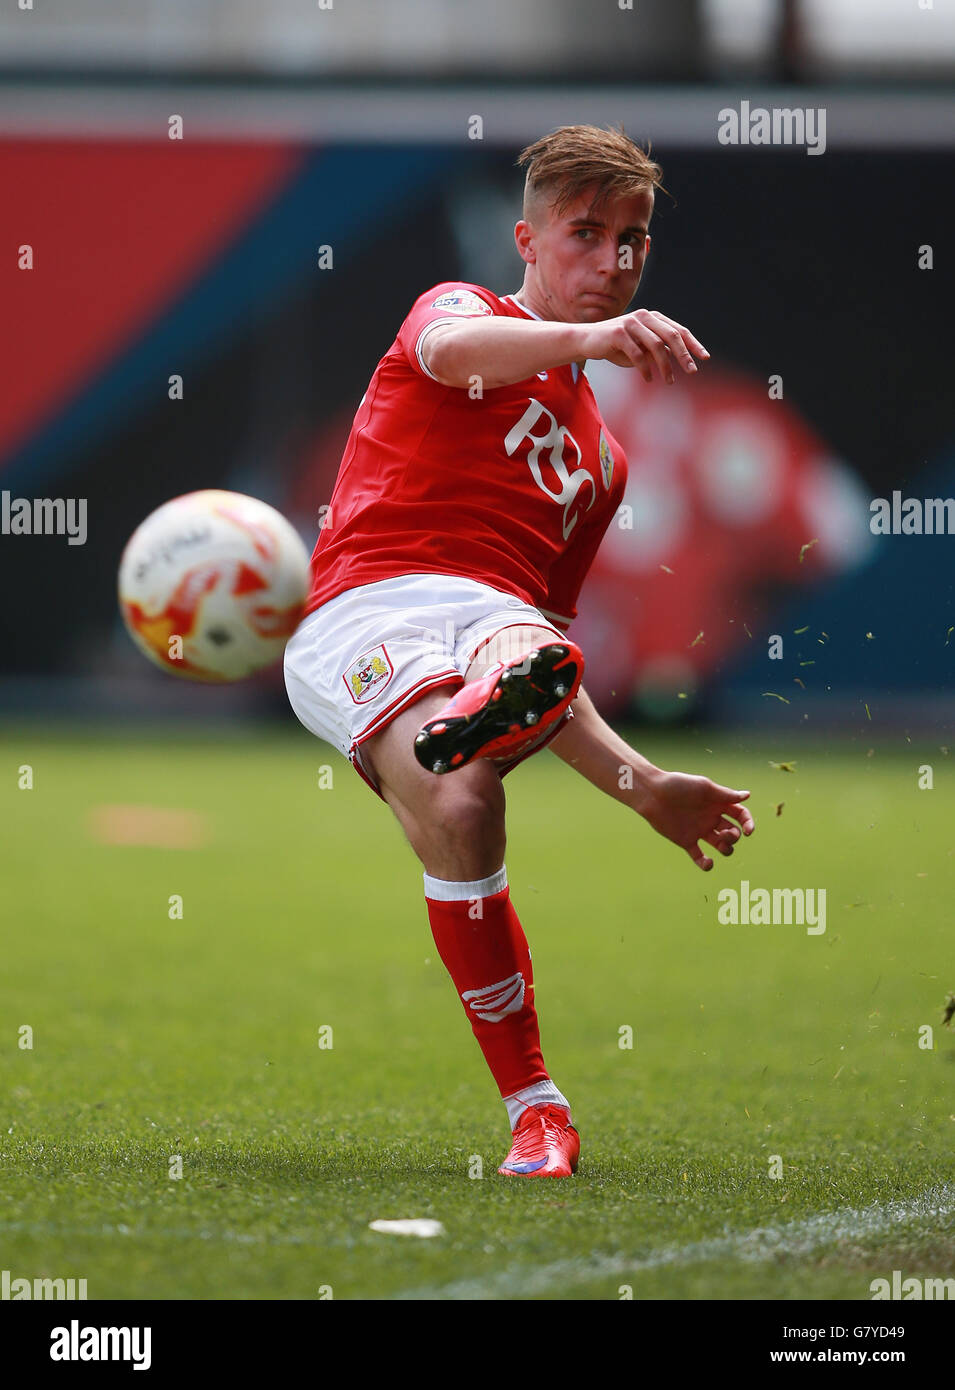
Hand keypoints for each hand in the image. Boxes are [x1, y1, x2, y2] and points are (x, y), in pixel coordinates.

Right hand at [580, 309, 708, 383]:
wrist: (586, 341)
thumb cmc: (616, 346)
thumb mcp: (641, 348)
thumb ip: (658, 350)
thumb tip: (680, 358)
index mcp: (653, 318)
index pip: (679, 330)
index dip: (693, 344)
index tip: (704, 358)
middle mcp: (644, 316)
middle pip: (672, 335)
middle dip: (684, 355)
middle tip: (692, 371)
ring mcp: (631, 323)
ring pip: (657, 346)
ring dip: (665, 366)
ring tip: (669, 381)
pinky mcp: (618, 333)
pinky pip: (637, 354)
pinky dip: (645, 368)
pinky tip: (649, 378)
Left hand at [636, 770, 753, 871]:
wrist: (652, 794)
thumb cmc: (678, 785)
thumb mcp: (704, 788)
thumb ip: (725, 795)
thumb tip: (748, 795)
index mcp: (717, 804)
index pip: (740, 815)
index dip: (748, 823)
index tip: (748, 831)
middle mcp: (711, 818)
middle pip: (733, 833)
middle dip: (734, 837)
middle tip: (725, 834)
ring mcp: (699, 831)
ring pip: (721, 846)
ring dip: (726, 849)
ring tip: (719, 843)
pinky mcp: (686, 841)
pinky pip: (700, 857)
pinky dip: (706, 864)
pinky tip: (708, 862)